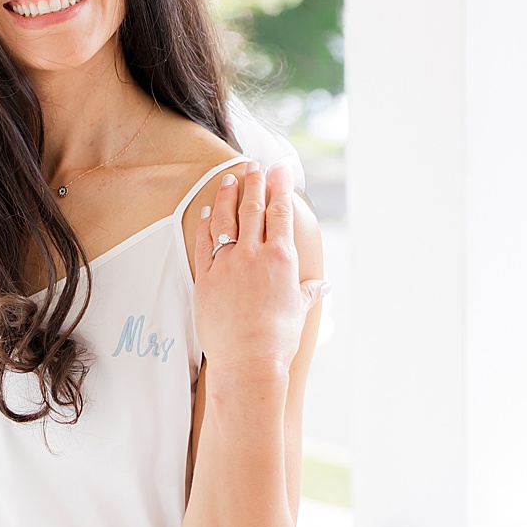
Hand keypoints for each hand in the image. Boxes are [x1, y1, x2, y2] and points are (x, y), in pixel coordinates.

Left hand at [196, 159, 323, 382]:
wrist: (247, 361)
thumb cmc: (278, 339)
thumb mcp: (298, 311)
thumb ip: (308, 292)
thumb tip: (322, 285)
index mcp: (281, 259)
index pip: (281, 213)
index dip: (280, 187)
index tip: (280, 168)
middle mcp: (253, 255)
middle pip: (253, 209)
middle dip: (255, 183)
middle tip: (254, 166)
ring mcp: (227, 264)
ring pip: (226, 220)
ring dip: (228, 196)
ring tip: (230, 180)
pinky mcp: (206, 278)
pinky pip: (205, 243)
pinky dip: (206, 225)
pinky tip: (207, 212)